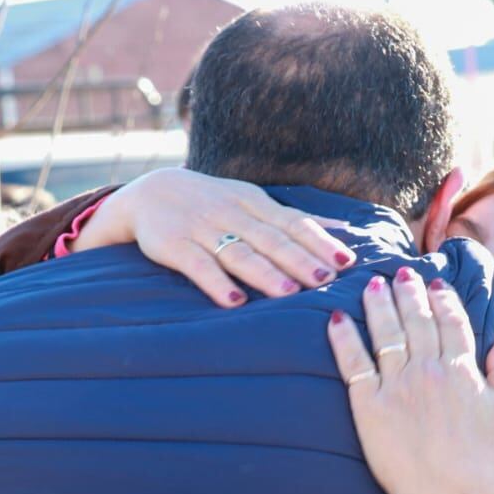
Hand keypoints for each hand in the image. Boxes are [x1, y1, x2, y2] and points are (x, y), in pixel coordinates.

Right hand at [72, 167, 354, 306]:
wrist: (148, 191)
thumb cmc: (212, 203)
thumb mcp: (253, 202)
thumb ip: (295, 219)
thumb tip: (345, 231)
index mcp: (254, 202)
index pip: (292, 222)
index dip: (318, 241)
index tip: (345, 261)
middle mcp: (231, 213)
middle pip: (270, 238)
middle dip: (299, 259)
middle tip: (326, 279)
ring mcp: (201, 228)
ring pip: (238, 252)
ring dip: (265, 273)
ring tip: (289, 292)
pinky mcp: (173, 245)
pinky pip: (197, 265)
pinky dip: (216, 283)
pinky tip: (234, 301)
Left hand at [327, 269, 493, 493]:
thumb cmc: (481, 463)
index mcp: (462, 370)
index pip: (452, 322)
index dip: (443, 299)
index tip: (436, 283)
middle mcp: (428, 370)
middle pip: (416, 319)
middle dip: (408, 291)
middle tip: (400, 273)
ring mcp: (397, 385)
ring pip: (385, 332)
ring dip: (377, 304)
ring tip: (370, 284)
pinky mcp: (369, 405)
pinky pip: (353, 363)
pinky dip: (344, 337)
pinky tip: (337, 318)